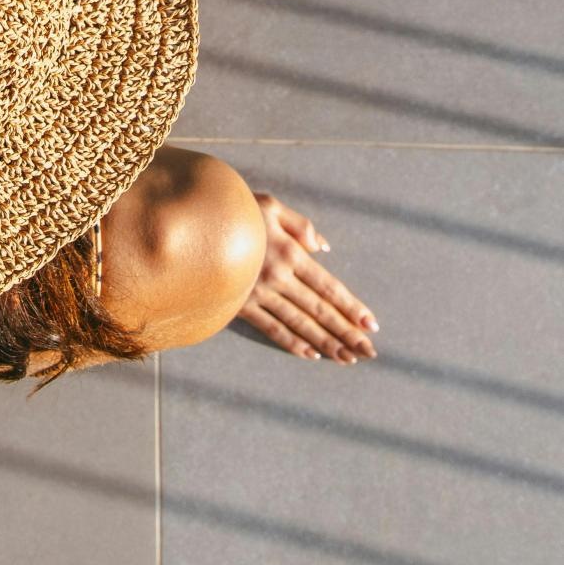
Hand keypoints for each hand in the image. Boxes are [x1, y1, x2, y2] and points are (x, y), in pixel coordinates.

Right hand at [236, 191, 379, 364]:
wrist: (192, 222)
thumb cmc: (235, 209)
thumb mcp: (270, 206)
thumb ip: (300, 225)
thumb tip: (323, 247)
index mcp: (290, 252)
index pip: (329, 286)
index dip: (351, 307)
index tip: (371, 326)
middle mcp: (279, 277)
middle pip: (319, 310)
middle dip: (346, 332)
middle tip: (369, 352)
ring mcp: (259, 293)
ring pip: (300, 323)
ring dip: (326, 343)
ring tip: (347, 358)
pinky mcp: (240, 304)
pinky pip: (271, 328)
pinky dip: (292, 343)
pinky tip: (310, 355)